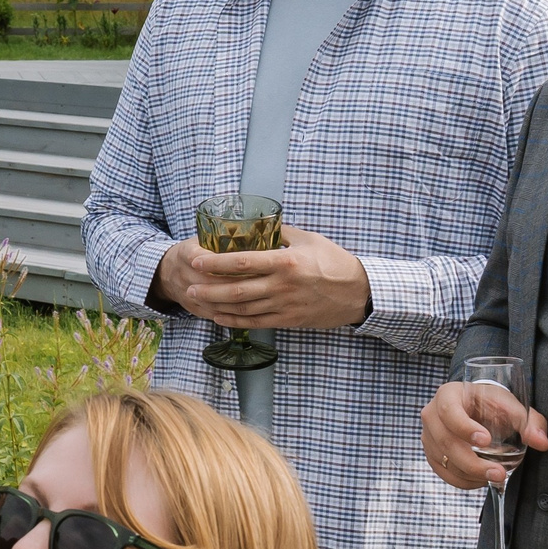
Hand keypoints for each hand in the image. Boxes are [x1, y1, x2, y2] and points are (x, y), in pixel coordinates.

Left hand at [153, 227, 370, 328]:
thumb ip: (281, 234)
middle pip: (237, 290)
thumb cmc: (334, 262)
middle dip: (209, 288)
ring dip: (216, 305)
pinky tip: (219, 317)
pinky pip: (255, 323)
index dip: (216, 262)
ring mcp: (284, 306)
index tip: (197, 259)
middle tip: (189, 285)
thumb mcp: (309, 240)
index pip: (243, 262)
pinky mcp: (288, 320)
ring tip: (197, 300)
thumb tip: (258, 225)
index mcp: (286, 262)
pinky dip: (234, 321)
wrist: (358, 293)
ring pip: (243, 308)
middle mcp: (282, 286)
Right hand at [421, 380, 547, 489]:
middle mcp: (432, 414)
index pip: (449, 412)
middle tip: (498, 473)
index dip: (465, 428)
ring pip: (444, 460)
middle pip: (445, 442)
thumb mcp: (510, 406)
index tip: (486, 440)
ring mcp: (428, 436)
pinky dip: (463, 481)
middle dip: (472, 463)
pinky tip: (482, 480)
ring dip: (470, 474)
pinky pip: (443, 472)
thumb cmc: (490, 403)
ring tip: (496, 477)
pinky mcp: (431, 454)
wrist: (475, 407)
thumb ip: (529, 422)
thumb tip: (540, 442)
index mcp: (448, 395)